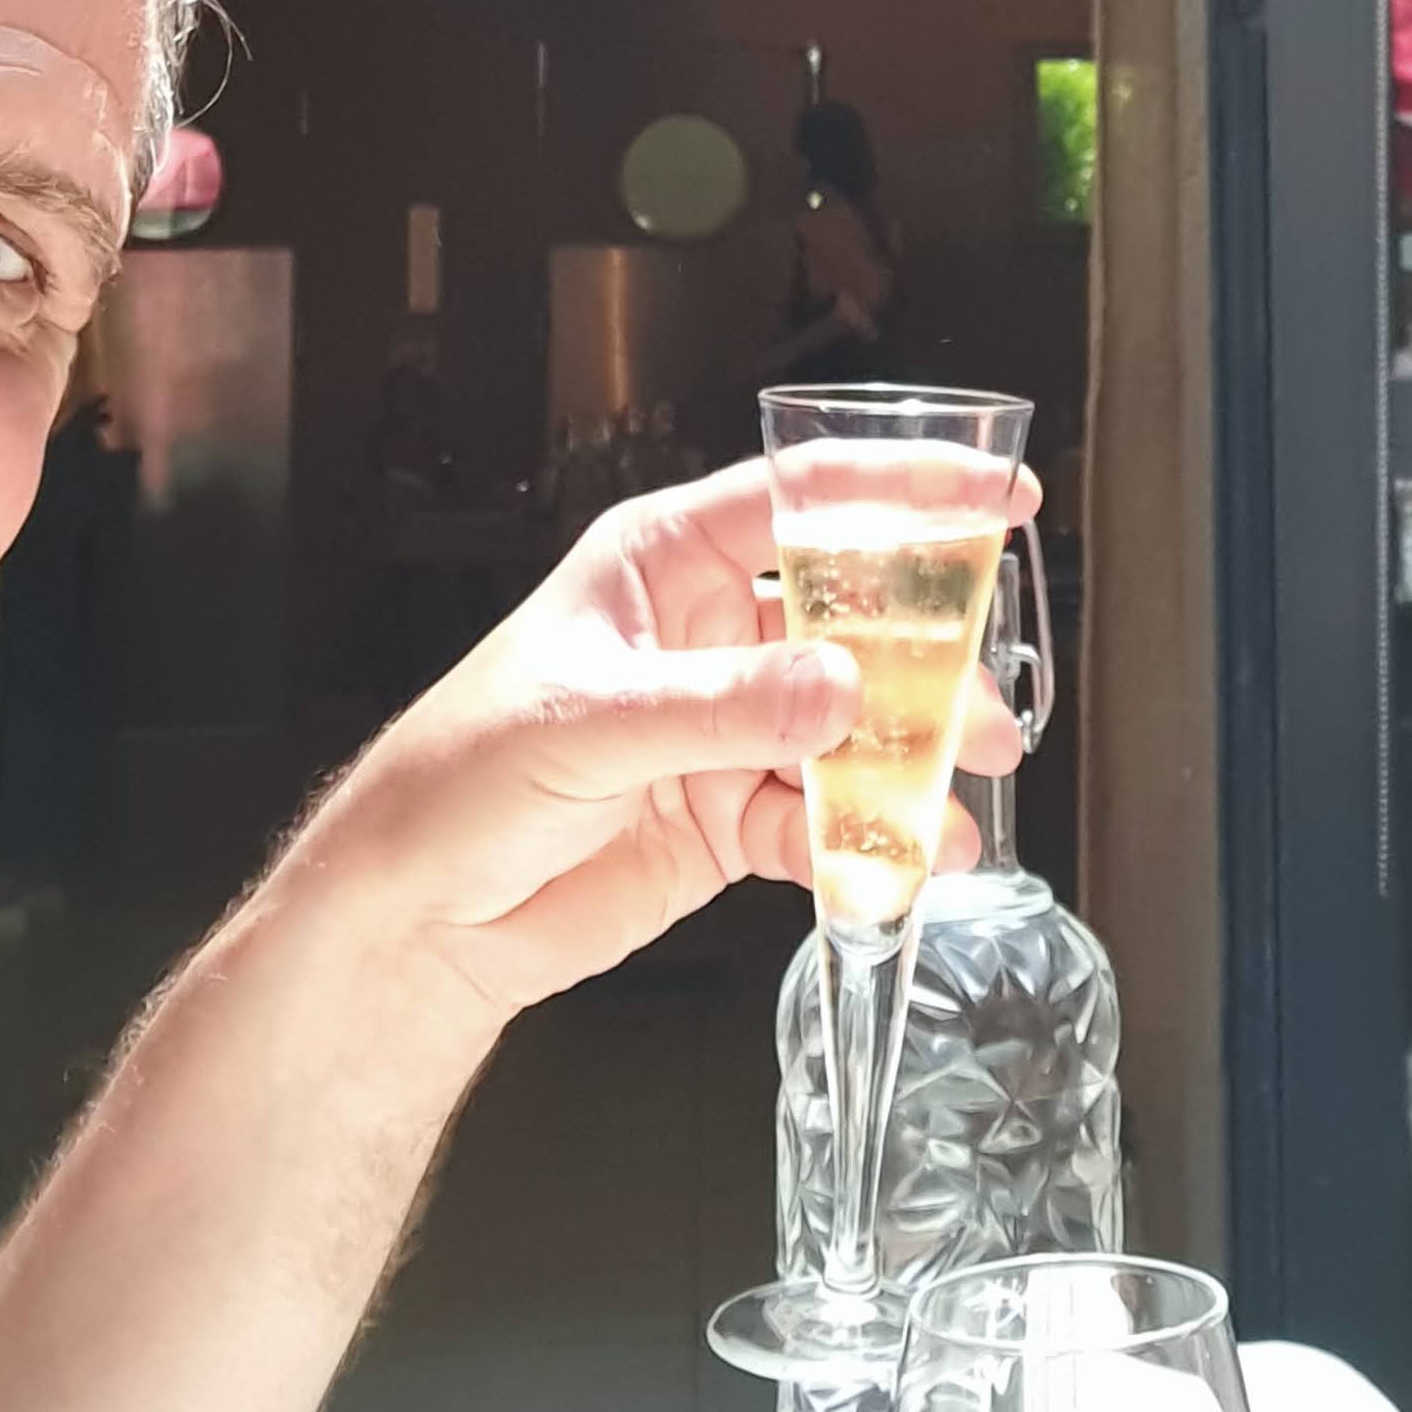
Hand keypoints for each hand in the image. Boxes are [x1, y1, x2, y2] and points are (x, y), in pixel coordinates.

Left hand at [318, 458, 1026, 1035]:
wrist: (411, 921)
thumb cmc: (454, 783)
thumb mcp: (588, 724)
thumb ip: (723, 705)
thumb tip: (844, 687)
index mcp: (667, 564)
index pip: (804, 497)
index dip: (908, 490)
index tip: (1000, 496)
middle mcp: (710, 633)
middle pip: (854, 621)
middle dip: (930, 664)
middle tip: (986, 714)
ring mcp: (727, 726)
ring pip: (853, 727)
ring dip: (908, 766)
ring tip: (954, 808)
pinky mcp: (732, 813)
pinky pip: (823, 815)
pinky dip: (864, 843)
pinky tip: (895, 867)